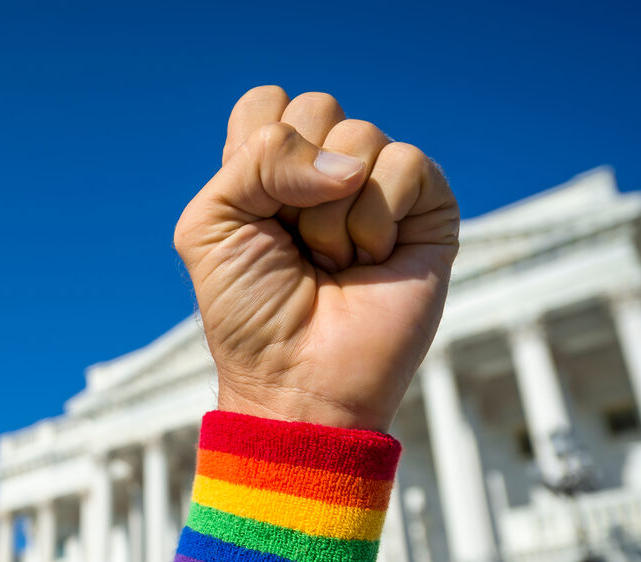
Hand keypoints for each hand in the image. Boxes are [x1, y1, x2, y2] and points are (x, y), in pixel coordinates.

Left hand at [174, 87, 459, 430]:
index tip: (254, 215)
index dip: (256, 153)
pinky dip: (377, 219)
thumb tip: (346, 164)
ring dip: (332, 215)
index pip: (268, 104)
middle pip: (315, 107)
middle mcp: (327, 170)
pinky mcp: (428, 209)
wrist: (297, 379)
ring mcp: (379, 186)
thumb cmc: (249, 312)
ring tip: (333, 263)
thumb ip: (255, 159)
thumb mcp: (212, 224)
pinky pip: (407, 163)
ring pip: (361, 134)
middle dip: (292, 184)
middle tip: (295, 245)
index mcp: (270, 168)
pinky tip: (372, 261)